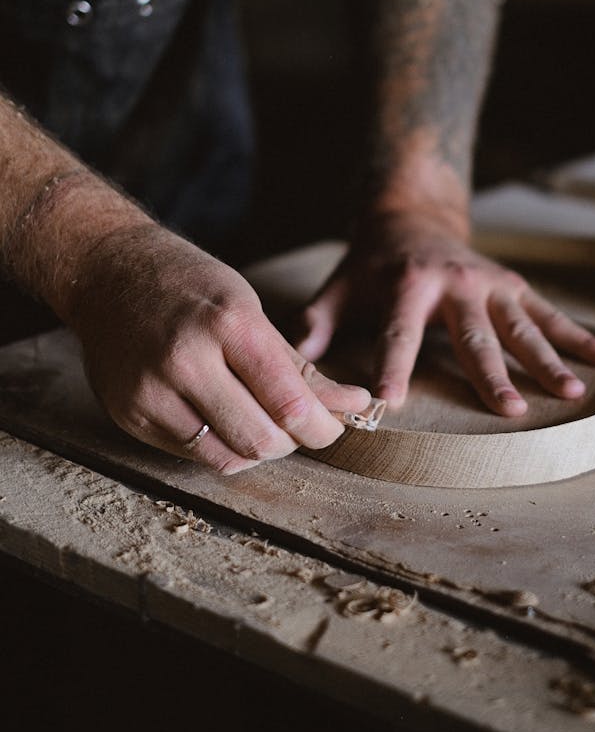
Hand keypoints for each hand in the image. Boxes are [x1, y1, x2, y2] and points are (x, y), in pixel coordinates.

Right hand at [67, 224, 371, 472]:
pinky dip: (221, 447)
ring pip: (228, 458)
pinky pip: (192, 455)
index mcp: (228, 324)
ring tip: (263, 421)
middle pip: (261, 440)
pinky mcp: (129, 416)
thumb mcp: (249, 308)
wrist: (107, 273)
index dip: (324, 427)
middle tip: (301, 425)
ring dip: (259, 449)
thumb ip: (296, 367)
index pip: (289, 403)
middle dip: (294, 441)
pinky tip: (224, 420)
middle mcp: (186, 360)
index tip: (336, 425)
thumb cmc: (188, 285)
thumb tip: (351, 405)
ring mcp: (152, 392)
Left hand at [297, 210, 594, 416]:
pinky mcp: (515, 288)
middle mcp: (455, 283)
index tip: (391, 402)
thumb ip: (316, 322)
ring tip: (572, 393)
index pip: (398, 333)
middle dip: (491, 374)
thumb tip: (297, 360)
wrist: (411, 217)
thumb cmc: (370, 266)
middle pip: (475, 336)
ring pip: (523, 328)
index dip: (393, 367)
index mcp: (407, 286)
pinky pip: (553, 316)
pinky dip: (583, 339)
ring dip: (548, 361)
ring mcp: (492, 285)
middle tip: (508, 411)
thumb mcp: (338, 286)